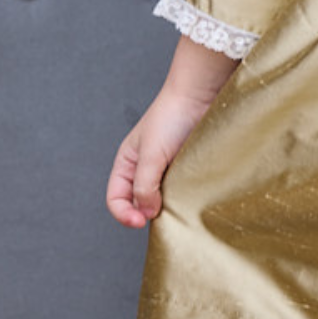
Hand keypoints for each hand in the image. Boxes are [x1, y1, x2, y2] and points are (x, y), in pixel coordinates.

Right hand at [105, 36, 238, 225]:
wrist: (201, 97)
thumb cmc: (171, 118)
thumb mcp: (151, 153)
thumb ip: (144, 184)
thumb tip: (146, 213)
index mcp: (127, 165)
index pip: (116, 199)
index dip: (124, 214)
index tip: (141, 221)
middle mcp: (144, 171)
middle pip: (139, 205)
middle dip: (148, 214)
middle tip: (165, 216)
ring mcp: (167, 173)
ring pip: (162, 202)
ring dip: (169, 208)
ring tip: (180, 206)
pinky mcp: (187, 172)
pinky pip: (182, 194)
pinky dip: (185, 200)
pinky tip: (193, 198)